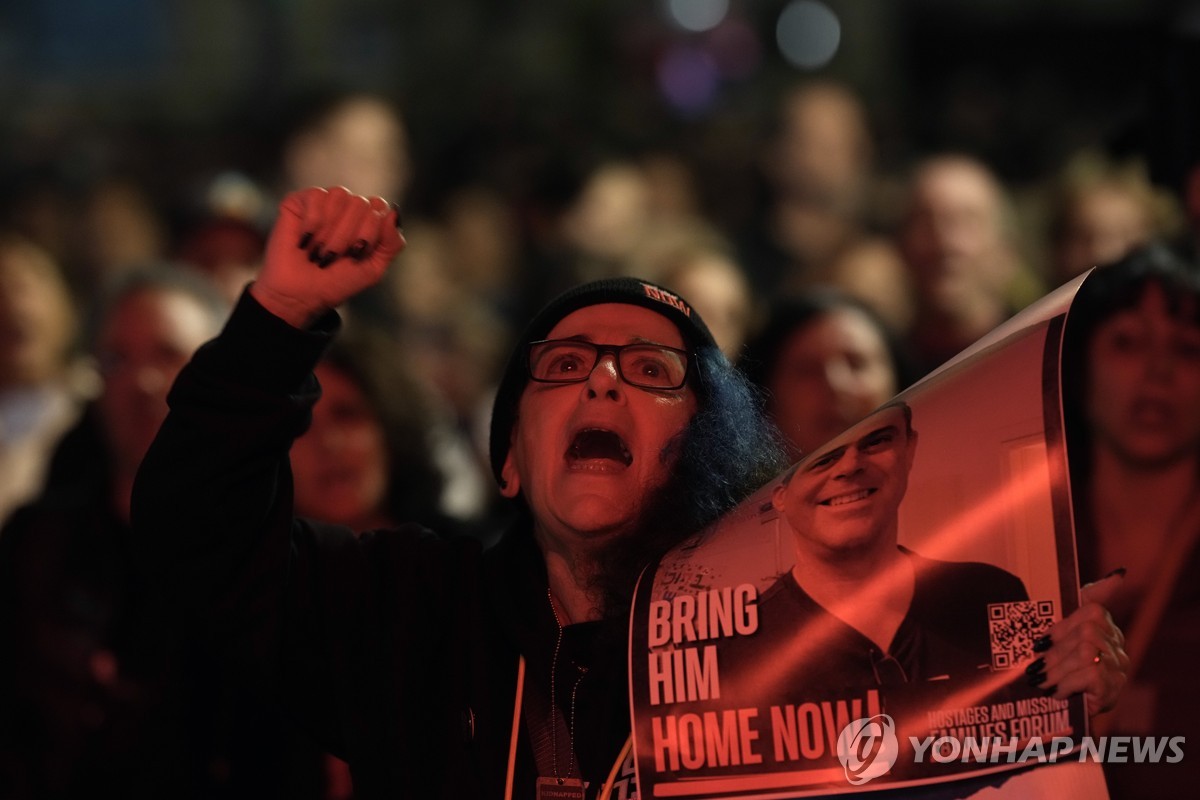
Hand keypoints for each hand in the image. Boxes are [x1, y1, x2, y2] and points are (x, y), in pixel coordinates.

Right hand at [251, 186, 404, 326]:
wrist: (300, 295)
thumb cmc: (336, 283)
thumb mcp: (373, 269)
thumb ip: (392, 243)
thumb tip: (394, 213)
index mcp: (368, 220)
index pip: (380, 207)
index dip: (369, 231)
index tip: (356, 254)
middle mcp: (348, 207)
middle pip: (361, 203)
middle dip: (348, 236)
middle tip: (332, 257)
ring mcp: (324, 203)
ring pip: (340, 196)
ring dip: (330, 231)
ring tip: (318, 251)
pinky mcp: (299, 202)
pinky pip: (316, 196)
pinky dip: (313, 222)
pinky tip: (305, 239)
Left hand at [1034, 573, 1128, 714]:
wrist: (1067, 718)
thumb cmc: (1057, 674)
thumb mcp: (1054, 643)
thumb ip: (1064, 616)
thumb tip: (1109, 577)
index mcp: (1099, 626)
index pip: (1094, 605)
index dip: (1092, 596)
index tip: (1092, 593)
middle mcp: (1114, 642)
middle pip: (1085, 632)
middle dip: (1055, 651)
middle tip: (1035, 668)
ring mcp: (1117, 664)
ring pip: (1086, 652)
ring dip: (1057, 669)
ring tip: (1041, 682)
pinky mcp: (1113, 684)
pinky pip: (1090, 674)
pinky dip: (1068, 683)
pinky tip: (1057, 692)